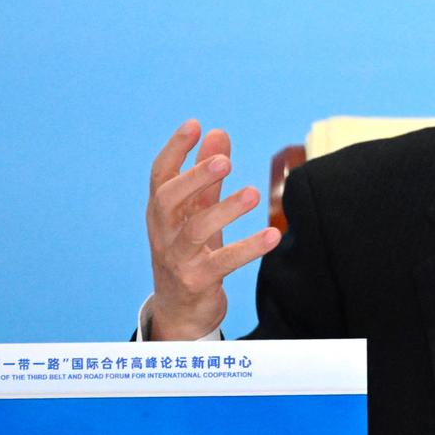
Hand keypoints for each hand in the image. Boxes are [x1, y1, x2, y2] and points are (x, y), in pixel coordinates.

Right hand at [145, 119, 280, 339]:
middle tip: (224, 160)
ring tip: (253, 193)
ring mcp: (177, 258)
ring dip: (224, 209)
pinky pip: (223, 262)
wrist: (180, 310)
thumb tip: (218, 132)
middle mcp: (163, 232)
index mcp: (161, 211)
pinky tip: (273, 235)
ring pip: (195, 231)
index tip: (194, 124)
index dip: (175, 149)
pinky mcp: (197, 281)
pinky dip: (248, 248)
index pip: (160, 175)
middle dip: (194, 177)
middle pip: (168, 199)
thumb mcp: (196, 212)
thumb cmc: (189, 251)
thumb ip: (207, 176)